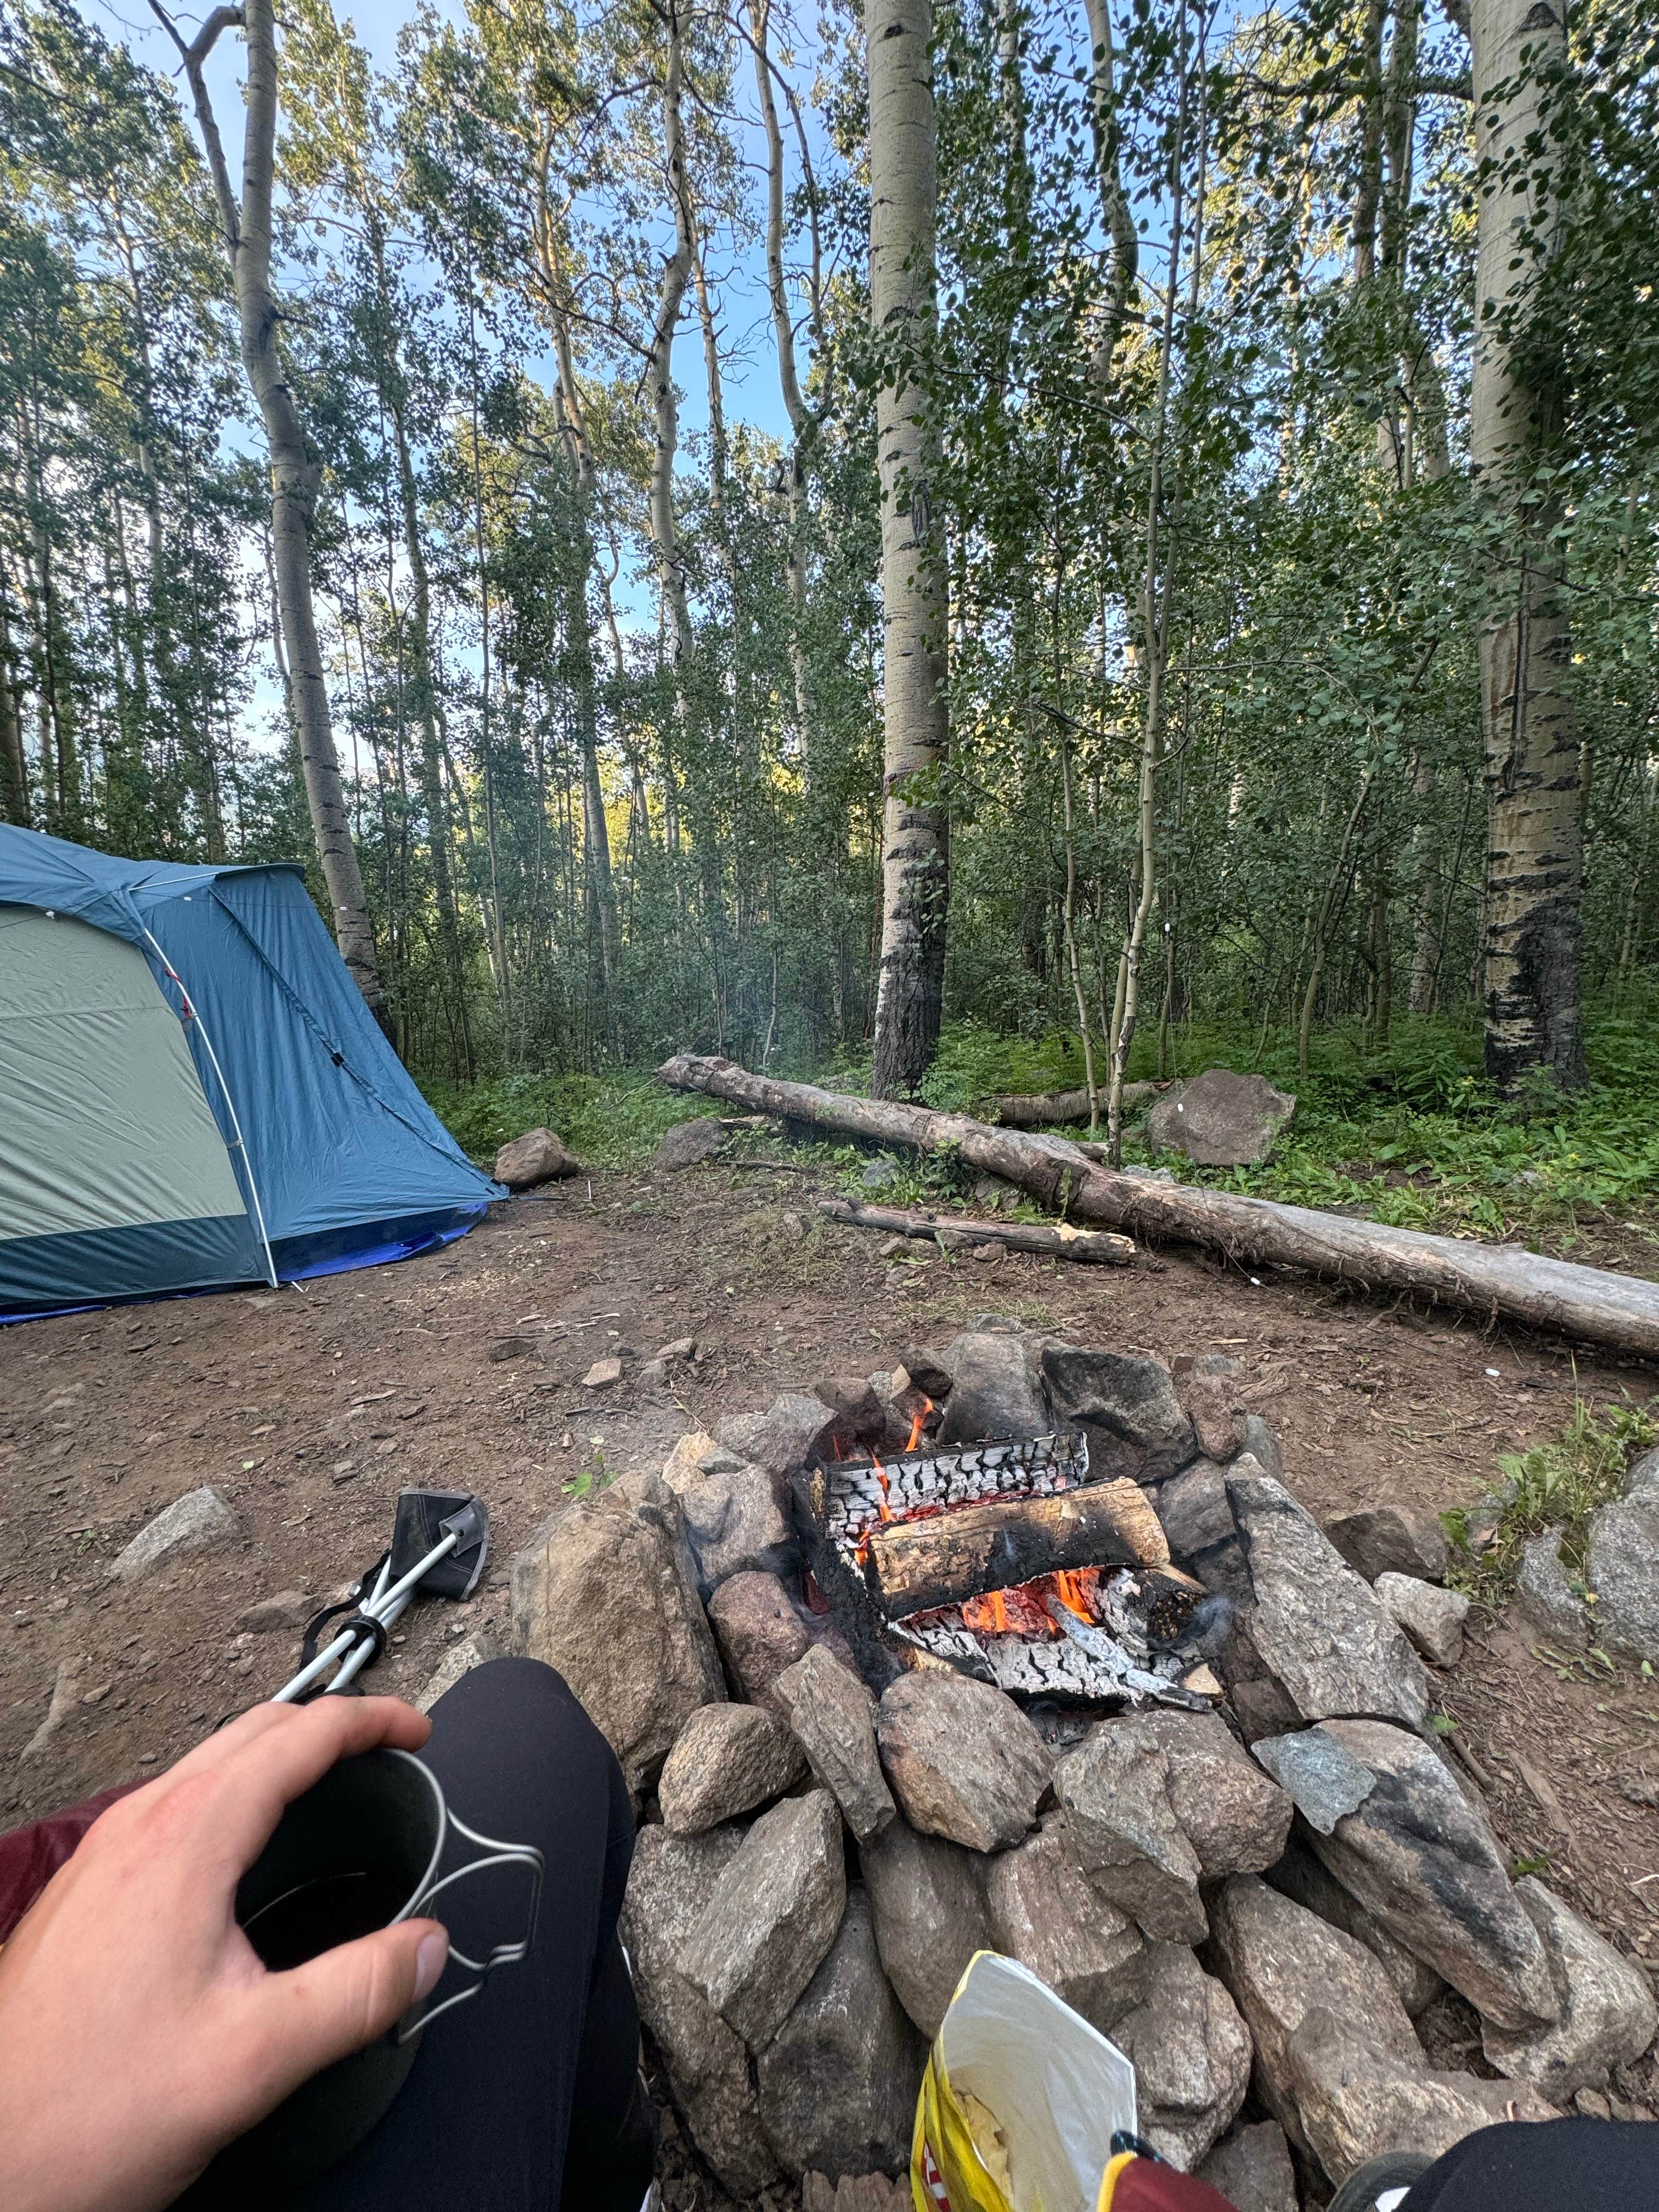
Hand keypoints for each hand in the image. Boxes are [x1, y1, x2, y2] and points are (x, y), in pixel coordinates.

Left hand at [0, 1697, 448, 2211]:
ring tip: (329, 1792)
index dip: (372, 1721)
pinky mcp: (83, 1893)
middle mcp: (137, 1827)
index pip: (298, 1737)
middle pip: (252, 1733)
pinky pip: (172, 1809)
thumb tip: (428, 1948)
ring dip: (277, 1759)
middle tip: (386, 1751)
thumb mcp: (253, 2057)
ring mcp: (101, 1856)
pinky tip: (246, 1858)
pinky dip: (232, 1798)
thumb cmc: (92, 2110)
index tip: (417, 1732)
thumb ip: (356, 1993)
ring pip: (207, 1767)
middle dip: (329, 1727)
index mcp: (185, 1838)